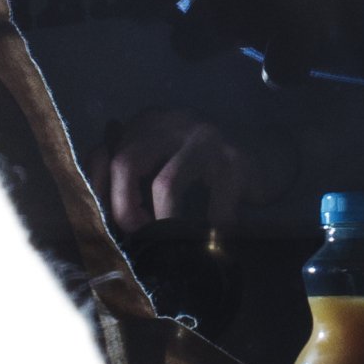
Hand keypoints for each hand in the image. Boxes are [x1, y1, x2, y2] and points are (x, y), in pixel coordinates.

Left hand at [104, 107, 282, 230]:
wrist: (265, 148)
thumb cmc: (203, 162)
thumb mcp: (163, 155)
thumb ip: (133, 172)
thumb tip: (102, 211)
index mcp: (148, 123)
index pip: (105, 152)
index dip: (98, 190)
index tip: (105, 219)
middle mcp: (172, 124)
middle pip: (126, 163)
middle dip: (124, 207)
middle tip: (136, 233)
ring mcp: (205, 140)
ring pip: (166, 182)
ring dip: (162, 220)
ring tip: (167, 240)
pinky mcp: (234, 162)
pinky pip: (214, 205)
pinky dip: (209, 229)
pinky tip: (210, 240)